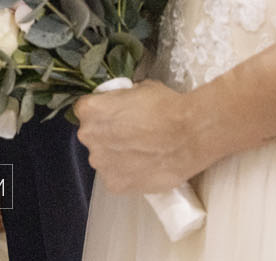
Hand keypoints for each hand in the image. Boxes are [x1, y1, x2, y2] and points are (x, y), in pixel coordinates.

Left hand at [76, 80, 212, 194]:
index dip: (102, 113)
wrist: (190, 135)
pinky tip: (145, 169)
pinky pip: (117, 178)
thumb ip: (122, 99)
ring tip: (142, 154)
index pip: (85, 110)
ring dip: (117, 156)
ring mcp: (101, 164)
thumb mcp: (139, 88)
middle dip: (108, 135)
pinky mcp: (116, 185)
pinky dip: (128, 175)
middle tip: (132, 135)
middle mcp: (89, 137)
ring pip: (104, 159)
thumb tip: (124, 104)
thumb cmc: (166, 106)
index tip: (117, 115)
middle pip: (93, 136)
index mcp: (90, 110)